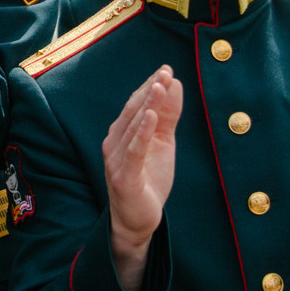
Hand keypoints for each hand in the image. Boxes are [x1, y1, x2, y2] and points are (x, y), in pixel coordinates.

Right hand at [103, 66, 182, 290]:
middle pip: (133, 111)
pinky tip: (151, 117)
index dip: (150, 86)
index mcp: (122, 133)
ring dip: (147, 105)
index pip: (136, 104)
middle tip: (165, 72)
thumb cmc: (148, 179)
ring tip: (160, 86)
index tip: (166, 69)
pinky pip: (134, 152)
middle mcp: (114, 143)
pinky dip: (142, 133)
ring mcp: (117, 160)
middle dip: (150, 90)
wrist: (138, 220)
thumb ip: (168, 116)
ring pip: (133, 127)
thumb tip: (175, 84)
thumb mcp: (163, 144)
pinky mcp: (124, 177)